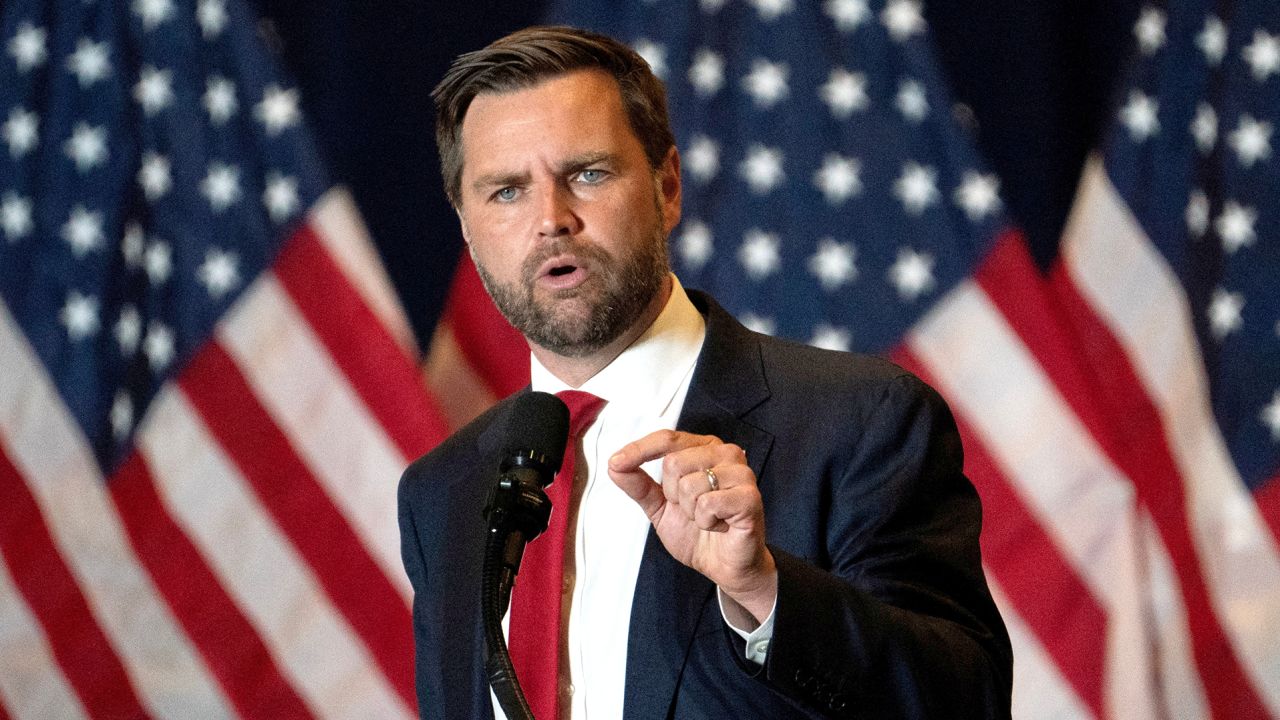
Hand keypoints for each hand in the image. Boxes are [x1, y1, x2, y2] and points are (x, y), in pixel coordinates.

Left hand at [608, 430, 776, 624]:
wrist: (724, 566)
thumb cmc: (698, 533)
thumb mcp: (659, 506)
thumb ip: (638, 484)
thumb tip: (614, 465)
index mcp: (703, 449)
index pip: (667, 439)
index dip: (639, 449)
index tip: (616, 462)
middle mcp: (725, 454)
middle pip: (674, 463)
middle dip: (673, 496)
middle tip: (691, 510)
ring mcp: (740, 473)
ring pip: (690, 485)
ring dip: (691, 512)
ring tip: (707, 518)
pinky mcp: (749, 497)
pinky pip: (709, 503)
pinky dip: (706, 521)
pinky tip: (719, 525)